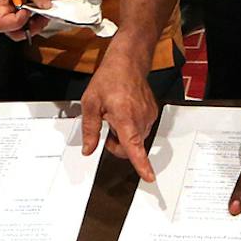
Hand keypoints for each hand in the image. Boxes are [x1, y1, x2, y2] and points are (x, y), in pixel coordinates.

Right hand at [0, 0, 50, 40]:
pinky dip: (32, 22)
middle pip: (12, 33)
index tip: (29, 10)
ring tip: (43, 15)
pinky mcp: (11, 18)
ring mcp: (4, 18)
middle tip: (42, 18)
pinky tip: (38, 13)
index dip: (19, 21)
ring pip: (19, 32)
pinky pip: (22, 26)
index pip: (3, 23)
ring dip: (33, 26)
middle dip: (30, 28)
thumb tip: (45, 5)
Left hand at [79, 53, 158, 181]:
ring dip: (124, 134)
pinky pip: (141, 129)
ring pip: (135, 139)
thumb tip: (88, 149)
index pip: (134, 147)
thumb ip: (89, 130)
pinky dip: (132, 126)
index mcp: (125, 118)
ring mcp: (149, 116)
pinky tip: (125, 110)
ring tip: (116, 114)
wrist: (127, 63)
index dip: (142, 164)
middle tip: (106, 126)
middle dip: (117, 144)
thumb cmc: (109, 79)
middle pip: (130, 147)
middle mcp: (140, 119)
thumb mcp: (90, 104)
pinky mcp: (153, 113)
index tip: (149, 177)